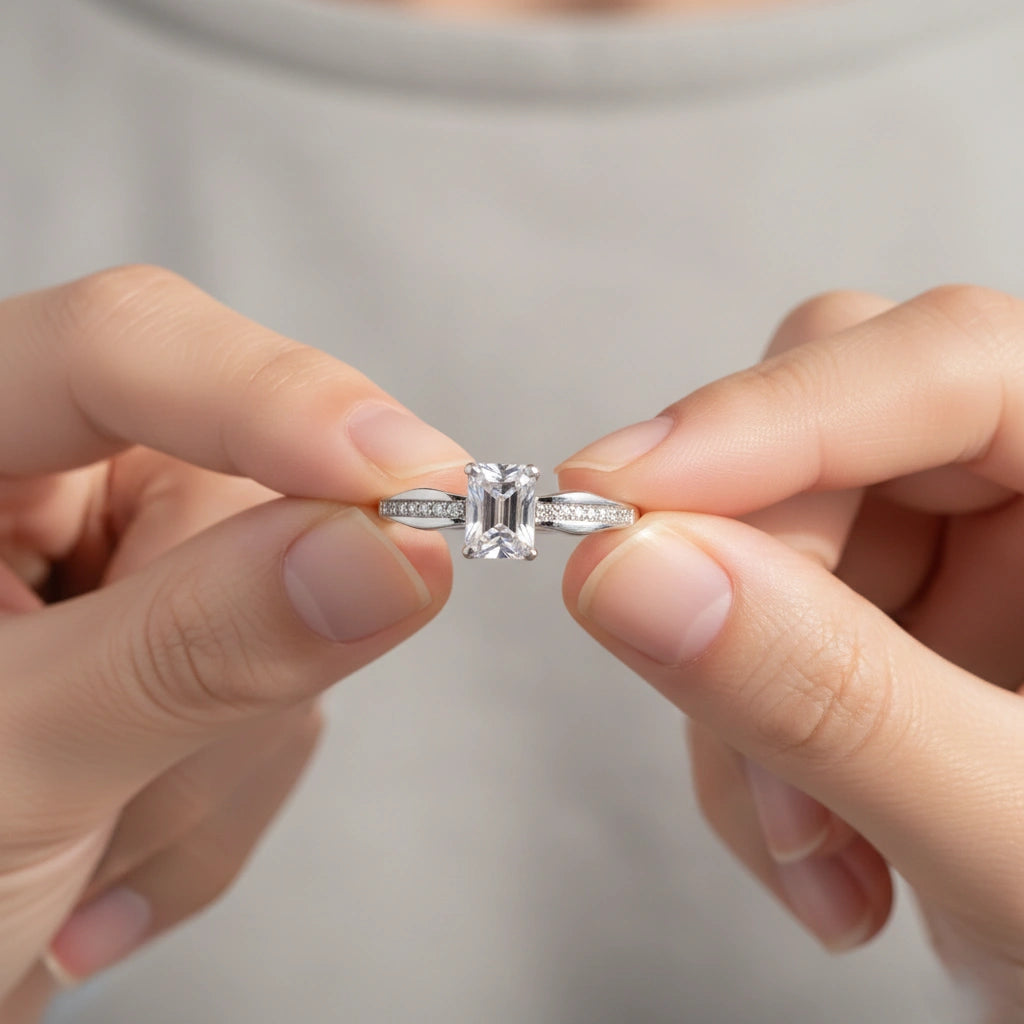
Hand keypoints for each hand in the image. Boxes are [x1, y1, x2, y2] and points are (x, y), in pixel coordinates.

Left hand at [0, 266, 467, 1022]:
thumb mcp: (10, 770)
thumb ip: (191, 649)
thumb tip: (386, 554)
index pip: (119, 347)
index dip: (274, 397)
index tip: (408, 477)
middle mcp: (33, 493)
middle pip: (237, 493)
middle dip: (230, 661)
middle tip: (134, 785)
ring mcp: (116, 572)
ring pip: (290, 606)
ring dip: (222, 757)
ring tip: (92, 850)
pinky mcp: (182, 648)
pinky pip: (292, 687)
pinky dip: (226, 794)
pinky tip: (115, 854)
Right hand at [557, 284, 1023, 1017]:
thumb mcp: (1013, 836)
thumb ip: (837, 698)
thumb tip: (637, 573)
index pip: (944, 365)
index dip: (765, 419)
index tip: (614, 496)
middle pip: (826, 446)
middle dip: (744, 594)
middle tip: (717, 704)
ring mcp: (965, 568)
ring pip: (761, 552)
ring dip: (738, 707)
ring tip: (809, 849)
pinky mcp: (893, 633)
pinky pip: (752, 633)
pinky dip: (745, 746)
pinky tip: (817, 850)